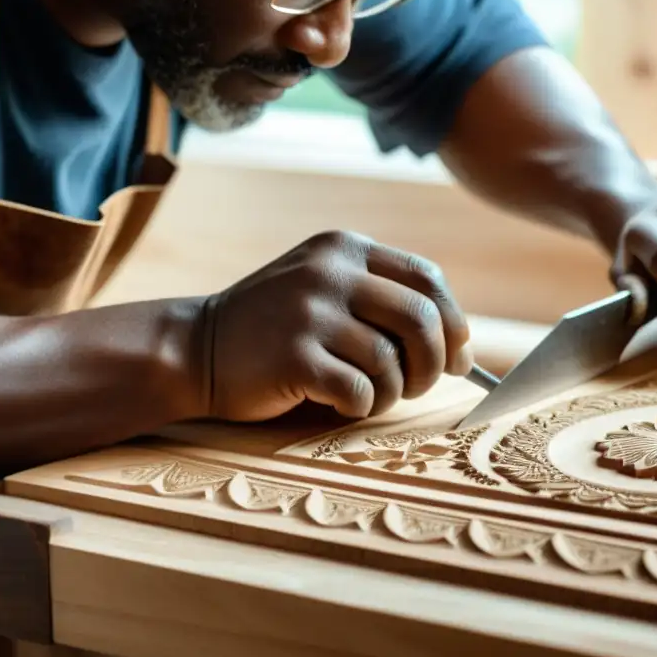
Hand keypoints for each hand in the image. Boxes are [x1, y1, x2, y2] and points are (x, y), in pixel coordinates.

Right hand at [202, 230, 473, 421]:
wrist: (194, 348)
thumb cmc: (274, 329)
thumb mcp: (324, 290)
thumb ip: (384, 303)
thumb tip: (462, 349)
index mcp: (344, 248)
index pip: (426, 278)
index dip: (453, 321)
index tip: (457, 355)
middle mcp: (330, 272)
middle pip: (421, 319)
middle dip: (434, 363)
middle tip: (417, 386)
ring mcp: (310, 312)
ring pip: (392, 362)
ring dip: (391, 391)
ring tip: (369, 396)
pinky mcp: (295, 356)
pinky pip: (360, 391)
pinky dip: (361, 408)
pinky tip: (340, 404)